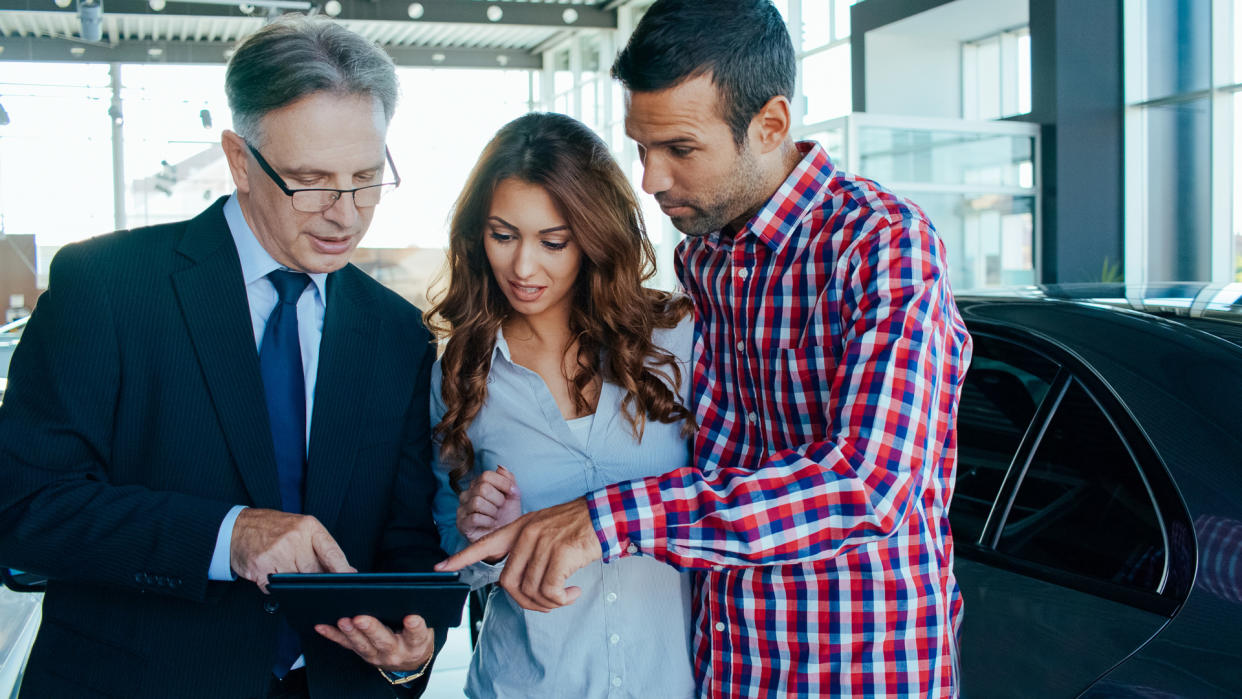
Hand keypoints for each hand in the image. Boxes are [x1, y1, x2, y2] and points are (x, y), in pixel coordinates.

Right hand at [229, 508, 354, 592]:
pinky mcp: (260, 566)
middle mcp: (293, 538)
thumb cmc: (272, 528)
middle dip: (315, 581)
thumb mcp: (300, 528)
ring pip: (295, 582)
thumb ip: (322, 548)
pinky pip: (275, 587)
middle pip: (314, 572)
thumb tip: (348, 571)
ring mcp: (276, 552)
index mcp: (308, 526)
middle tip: (312, 582)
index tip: (349, 581)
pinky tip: (270, 572)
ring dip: (292, 584)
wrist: (237, 526)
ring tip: (285, 570)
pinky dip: (275, 586)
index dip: (342, 570)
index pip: (332, 552)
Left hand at [315, 615, 434, 672]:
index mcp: (416, 643)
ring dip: (351, 633)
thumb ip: (423, 605)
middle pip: (384, 641)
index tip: (412, 618)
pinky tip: (322, 625)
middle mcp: (396, 652)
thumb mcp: (428, 623)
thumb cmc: (417, 634)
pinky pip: (346, 644)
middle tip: (360, 618)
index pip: (417, 635)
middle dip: (371, 629)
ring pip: (363, 645)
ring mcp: (377, 656)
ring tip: (342, 620)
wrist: (410, 659)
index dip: (415, 627)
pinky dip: (333, 635)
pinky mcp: (363, 654)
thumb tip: (424, 576)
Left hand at [436, 497, 601, 611]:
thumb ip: (527, 550)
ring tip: (565, 596)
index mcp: (519, 528)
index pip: (483, 543)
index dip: (461, 557)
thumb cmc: (578, 527)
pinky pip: (550, 592)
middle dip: (525, 601)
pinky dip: (562, 600)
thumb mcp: (545, 529)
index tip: (440, 567)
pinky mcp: (560, 553)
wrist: (606, 515)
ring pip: (530, 590)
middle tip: (547, 603)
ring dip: (549, 603)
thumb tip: (516, 582)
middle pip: (508, 582)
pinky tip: (573, 592)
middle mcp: (526, 534)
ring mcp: (542, 543)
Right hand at [457, 466, 521, 544]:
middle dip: (498, 499)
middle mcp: (467, 495)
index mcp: (478, 485)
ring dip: (493, 510)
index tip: (513, 492)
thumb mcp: (513, 496)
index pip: (486, 475)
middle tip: (501, 507)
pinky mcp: (462, 524)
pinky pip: (474, 517)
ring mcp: (462, 509)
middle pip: (482, 488)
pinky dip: (488, 521)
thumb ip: (508, 480)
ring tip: (496, 516)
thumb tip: (501, 467)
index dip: (503, 483)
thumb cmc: (507, 516)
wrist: (504, 539)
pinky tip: (491, 524)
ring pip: (477, 502)